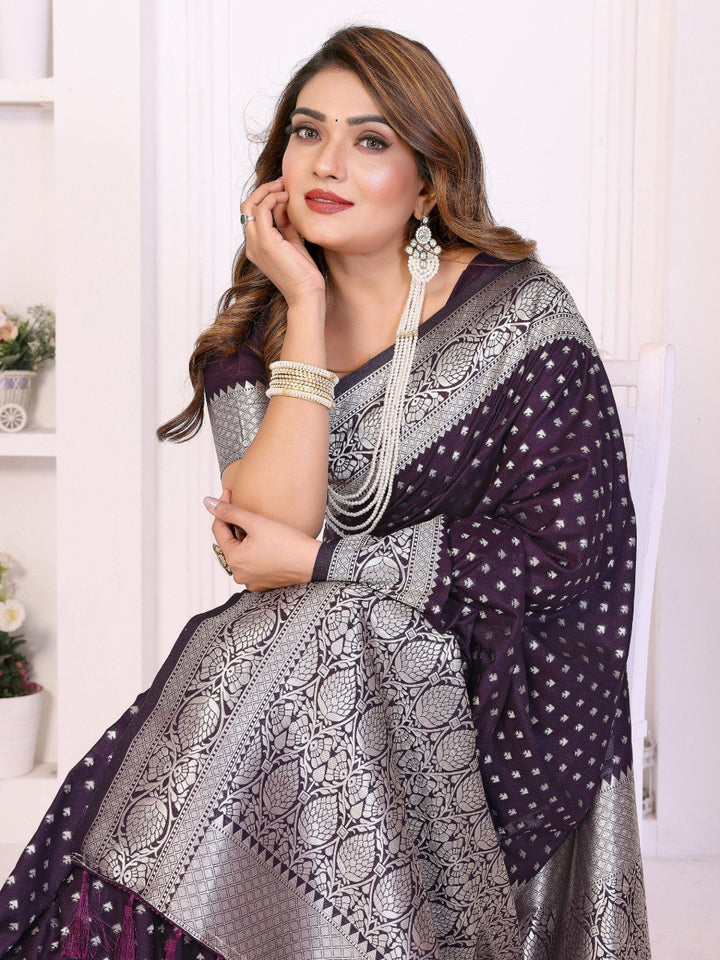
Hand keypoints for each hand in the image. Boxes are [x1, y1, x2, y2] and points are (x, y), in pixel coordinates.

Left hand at [204, 488, 321, 591]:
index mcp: (234, 560)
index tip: (228, 493)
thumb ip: (229, 511)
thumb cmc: (288, 543)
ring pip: (241, 553)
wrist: (313, 562)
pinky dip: (255, 551)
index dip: (222, 508)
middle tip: (246, 508)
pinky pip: (252, 563)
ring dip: (245, 538)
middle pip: (229, 542)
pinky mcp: (263, 583)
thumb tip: (207, 503)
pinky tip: (266, 542)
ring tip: (257, 525)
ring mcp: (251, 581)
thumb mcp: (256, 522)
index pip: (218, 529)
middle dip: (234, 524)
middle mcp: (239, 574)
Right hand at [242, 177, 325, 306]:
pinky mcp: (266, 243)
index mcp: (256, 246)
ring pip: (250, 205)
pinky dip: (273, 200)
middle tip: (283, 183)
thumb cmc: (303, 273)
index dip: (266, 198)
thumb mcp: (293, 243)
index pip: (252, 214)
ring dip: (268, 192)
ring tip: (286, 189)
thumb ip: (287, 225)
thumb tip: (286, 205)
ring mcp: (256, 244)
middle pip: (246, 206)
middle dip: (264, 191)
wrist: (306, 294)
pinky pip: (261, 211)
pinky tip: (287, 199)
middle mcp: (252, 245)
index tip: (283, 190)